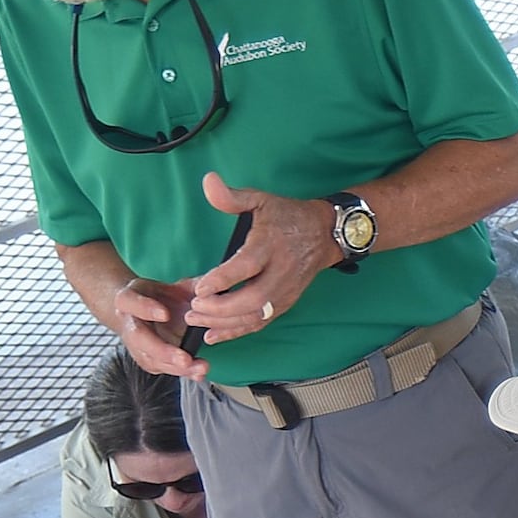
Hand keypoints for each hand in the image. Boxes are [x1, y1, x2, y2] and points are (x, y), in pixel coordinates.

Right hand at [109, 275, 203, 380]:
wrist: (138, 311)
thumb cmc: (155, 297)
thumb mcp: (168, 285)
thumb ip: (188, 285)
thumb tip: (209, 286)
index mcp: (127, 299)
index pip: (131, 302)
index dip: (146, 308)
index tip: (165, 314)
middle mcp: (128, 323)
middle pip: (139, 338)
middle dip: (163, 350)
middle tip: (184, 358)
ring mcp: (135, 345)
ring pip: (151, 359)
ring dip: (176, 367)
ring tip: (200, 368)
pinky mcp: (147, 359)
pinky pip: (162, 368)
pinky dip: (182, 373)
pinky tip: (199, 373)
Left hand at [184, 174, 337, 344]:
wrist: (325, 234)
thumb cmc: (287, 216)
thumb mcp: (261, 200)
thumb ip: (231, 197)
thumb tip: (207, 182)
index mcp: (271, 246)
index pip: (246, 267)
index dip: (222, 279)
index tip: (199, 286)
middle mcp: (280, 273)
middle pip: (251, 299)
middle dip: (219, 309)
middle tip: (193, 307)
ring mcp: (284, 292)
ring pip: (255, 316)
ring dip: (224, 324)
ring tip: (196, 320)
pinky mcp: (284, 304)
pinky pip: (259, 323)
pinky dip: (235, 332)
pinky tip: (212, 335)